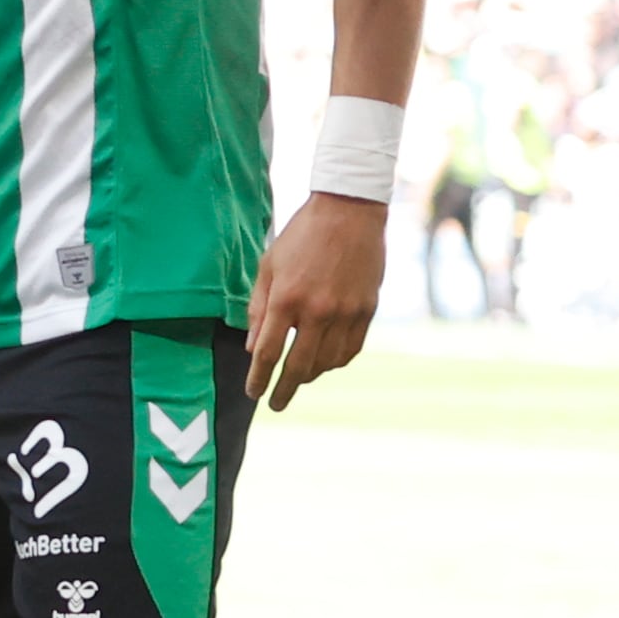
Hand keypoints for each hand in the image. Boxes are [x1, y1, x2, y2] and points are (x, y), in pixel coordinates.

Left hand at [243, 188, 388, 410]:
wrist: (349, 213)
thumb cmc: (301, 237)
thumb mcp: (268, 266)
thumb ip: (259, 308)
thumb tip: (252, 347)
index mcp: (287, 298)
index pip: (268, 352)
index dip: (258, 378)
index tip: (253, 393)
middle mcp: (317, 310)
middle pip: (298, 366)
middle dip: (284, 390)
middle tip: (275, 404)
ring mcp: (346, 313)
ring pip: (326, 363)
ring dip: (310, 376)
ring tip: (298, 379)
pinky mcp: (367, 311)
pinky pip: (350, 350)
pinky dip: (335, 363)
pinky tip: (324, 363)